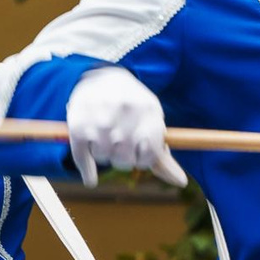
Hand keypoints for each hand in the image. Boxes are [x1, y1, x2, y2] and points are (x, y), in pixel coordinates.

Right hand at [63, 66, 186, 188]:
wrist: (99, 77)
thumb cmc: (131, 105)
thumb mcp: (151, 121)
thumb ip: (162, 155)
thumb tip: (181, 182)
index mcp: (148, 110)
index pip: (150, 154)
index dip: (144, 158)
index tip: (138, 149)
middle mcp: (125, 112)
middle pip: (126, 161)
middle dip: (123, 157)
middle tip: (120, 142)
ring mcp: (100, 118)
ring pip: (104, 158)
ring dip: (105, 154)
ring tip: (105, 137)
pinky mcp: (77, 124)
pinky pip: (83, 158)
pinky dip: (88, 170)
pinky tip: (91, 173)